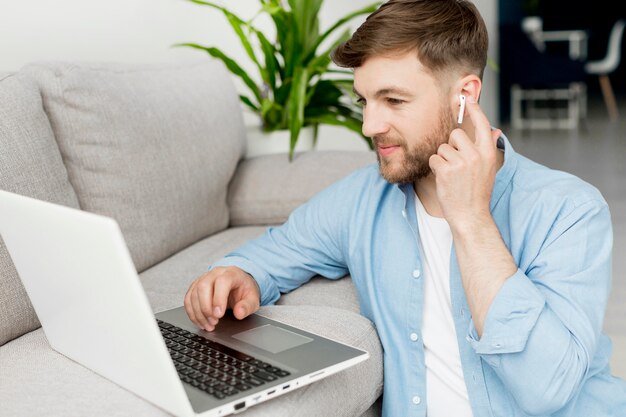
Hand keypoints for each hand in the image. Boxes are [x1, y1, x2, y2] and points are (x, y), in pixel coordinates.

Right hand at [184, 266, 260, 331]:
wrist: (239, 283)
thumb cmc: (245, 290)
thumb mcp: (253, 298)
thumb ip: (247, 306)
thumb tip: (239, 313)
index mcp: (231, 274)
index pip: (222, 282)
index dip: (218, 299)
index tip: (219, 315)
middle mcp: (215, 273)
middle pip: (203, 286)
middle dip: (206, 308)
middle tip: (213, 322)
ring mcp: (203, 278)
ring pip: (194, 294)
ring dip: (198, 313)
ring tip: (208, 325)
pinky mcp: (196, 286)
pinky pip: (188, 299)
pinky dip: (192, 312)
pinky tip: (200, 321)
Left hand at [428, 98, 501, 229]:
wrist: (470, 215)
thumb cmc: (477, 192)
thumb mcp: (488, 169)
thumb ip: (489, 147)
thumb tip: (495, 130)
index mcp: (488, 153)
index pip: (482, 125)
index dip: (475, 110)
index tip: (468, 98)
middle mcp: (476, 155)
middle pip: (455, 134)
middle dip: (451, 147)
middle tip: (456, 165)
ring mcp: (461, 162)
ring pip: (442, 148)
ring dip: (443, 160)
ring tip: (452, 175)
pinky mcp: (447, 170)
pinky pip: (434, 159)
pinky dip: (435, 168)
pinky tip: (444, 180)